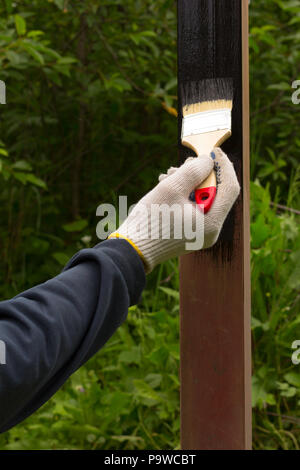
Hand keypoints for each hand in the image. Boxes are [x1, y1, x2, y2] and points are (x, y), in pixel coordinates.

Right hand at [109, 148, 239, 272]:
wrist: (131, 249)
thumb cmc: (150, 222)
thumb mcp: (171, 188)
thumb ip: (193, 171)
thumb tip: (209, 160)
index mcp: (211, 223)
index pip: (230, 188)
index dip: (224, 166)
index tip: (214, 151)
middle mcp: (210, 230)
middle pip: (216, 192)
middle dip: (200, 174)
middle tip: (182, 165)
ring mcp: (200, 232)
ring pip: (202, 197)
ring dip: (188, 182)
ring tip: (167, 176)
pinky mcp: (189, 230)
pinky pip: (192, 206)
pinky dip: (182, 194)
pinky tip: (166, 186)